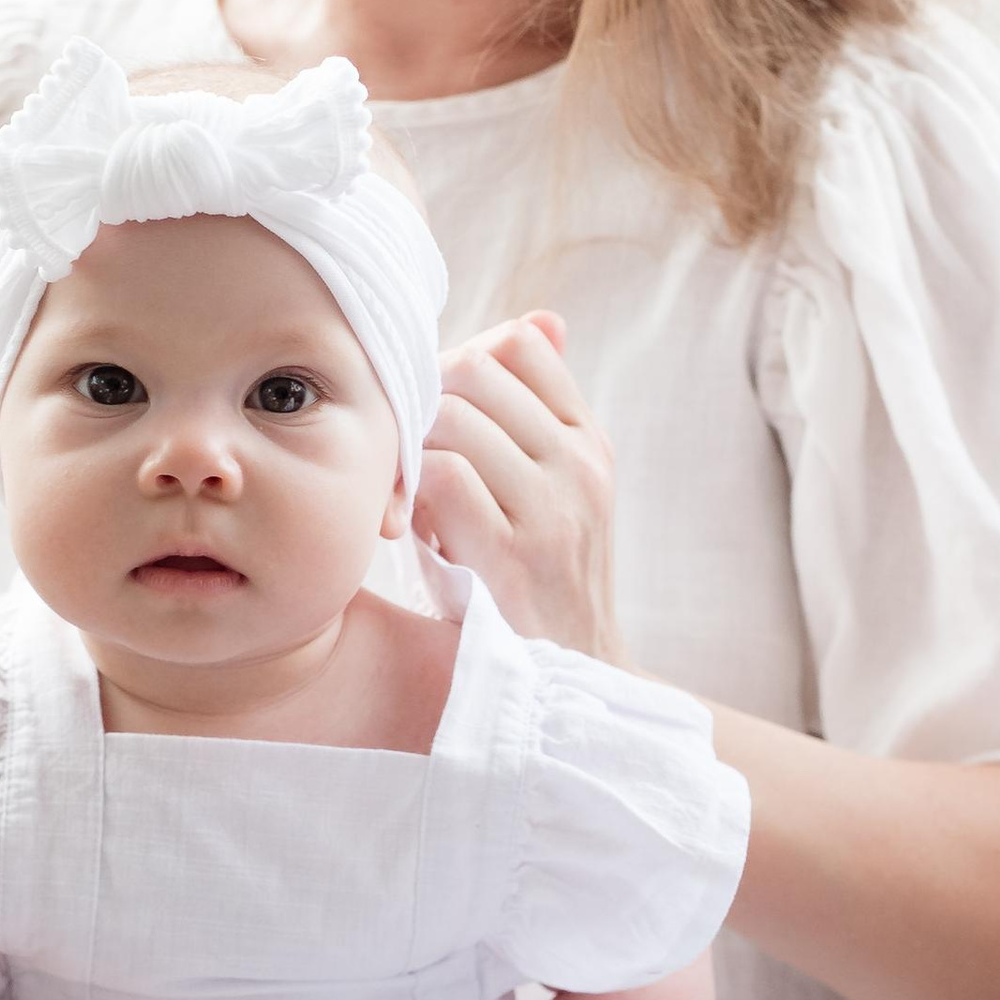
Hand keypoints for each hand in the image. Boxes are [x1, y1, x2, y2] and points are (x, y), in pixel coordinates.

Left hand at [413, 312, 620, 659]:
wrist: (574, 681)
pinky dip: (411, 495)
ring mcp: (552, 508)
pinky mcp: (515, 553)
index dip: (464, 362)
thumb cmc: (540, 584)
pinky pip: (442, 478)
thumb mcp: (555, 492)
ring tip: (413, 497)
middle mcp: (579, 465)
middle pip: (475, 370)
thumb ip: (539, 414)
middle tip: (411, 454)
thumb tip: (541, 318)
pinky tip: (410, 528)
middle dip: (425, 403)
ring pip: (451, 419)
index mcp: (589, 442)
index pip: (523, 344)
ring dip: (413, 452)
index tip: (440, 413)